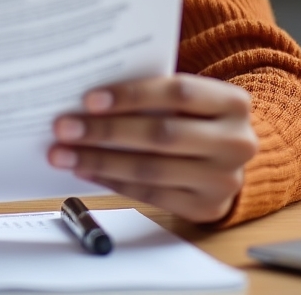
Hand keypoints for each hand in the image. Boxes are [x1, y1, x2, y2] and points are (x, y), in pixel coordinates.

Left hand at [47, 74, 257, 222]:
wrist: (230, 155)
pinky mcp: (207, 208)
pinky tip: (86, 170)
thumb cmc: (194, 114)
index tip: (89, 100)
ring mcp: (225, 180)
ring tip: (63, 153)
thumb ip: (153, 91)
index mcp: (233, 102)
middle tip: (64, 127)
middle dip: (105, 131)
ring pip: (152, 169)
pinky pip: (151, 194)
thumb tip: (88, 98)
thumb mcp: (189, 97)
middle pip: (161, 134)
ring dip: (100, 161)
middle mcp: (237, 142)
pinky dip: (113, 181)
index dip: (131, 95)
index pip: (178, 92)